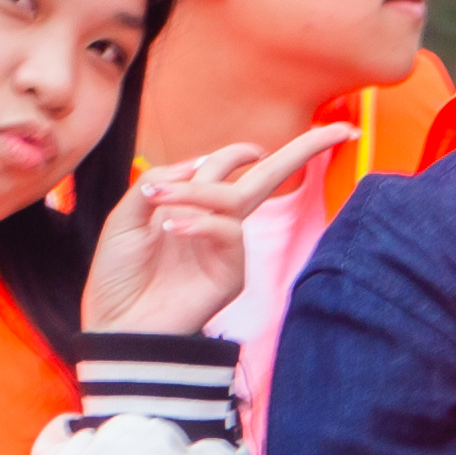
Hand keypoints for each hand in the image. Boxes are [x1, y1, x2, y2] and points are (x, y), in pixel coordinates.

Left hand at [82, 122, 348, 337]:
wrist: (115, 324)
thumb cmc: (117, 274)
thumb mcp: (127, 216)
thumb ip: (159, 183)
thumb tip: (196, 165)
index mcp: (196, 203)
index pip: (235, 167)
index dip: (251, 149)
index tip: (266, 137)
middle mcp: (218, 221)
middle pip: (269, 176)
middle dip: (306, 150)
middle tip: (340, 131)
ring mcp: (228, 248)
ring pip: (236, 198)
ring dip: (199, 191)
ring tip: (159, 201)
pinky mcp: (231, 275)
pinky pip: (228, 232)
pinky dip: (201, 222)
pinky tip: (174, 227)